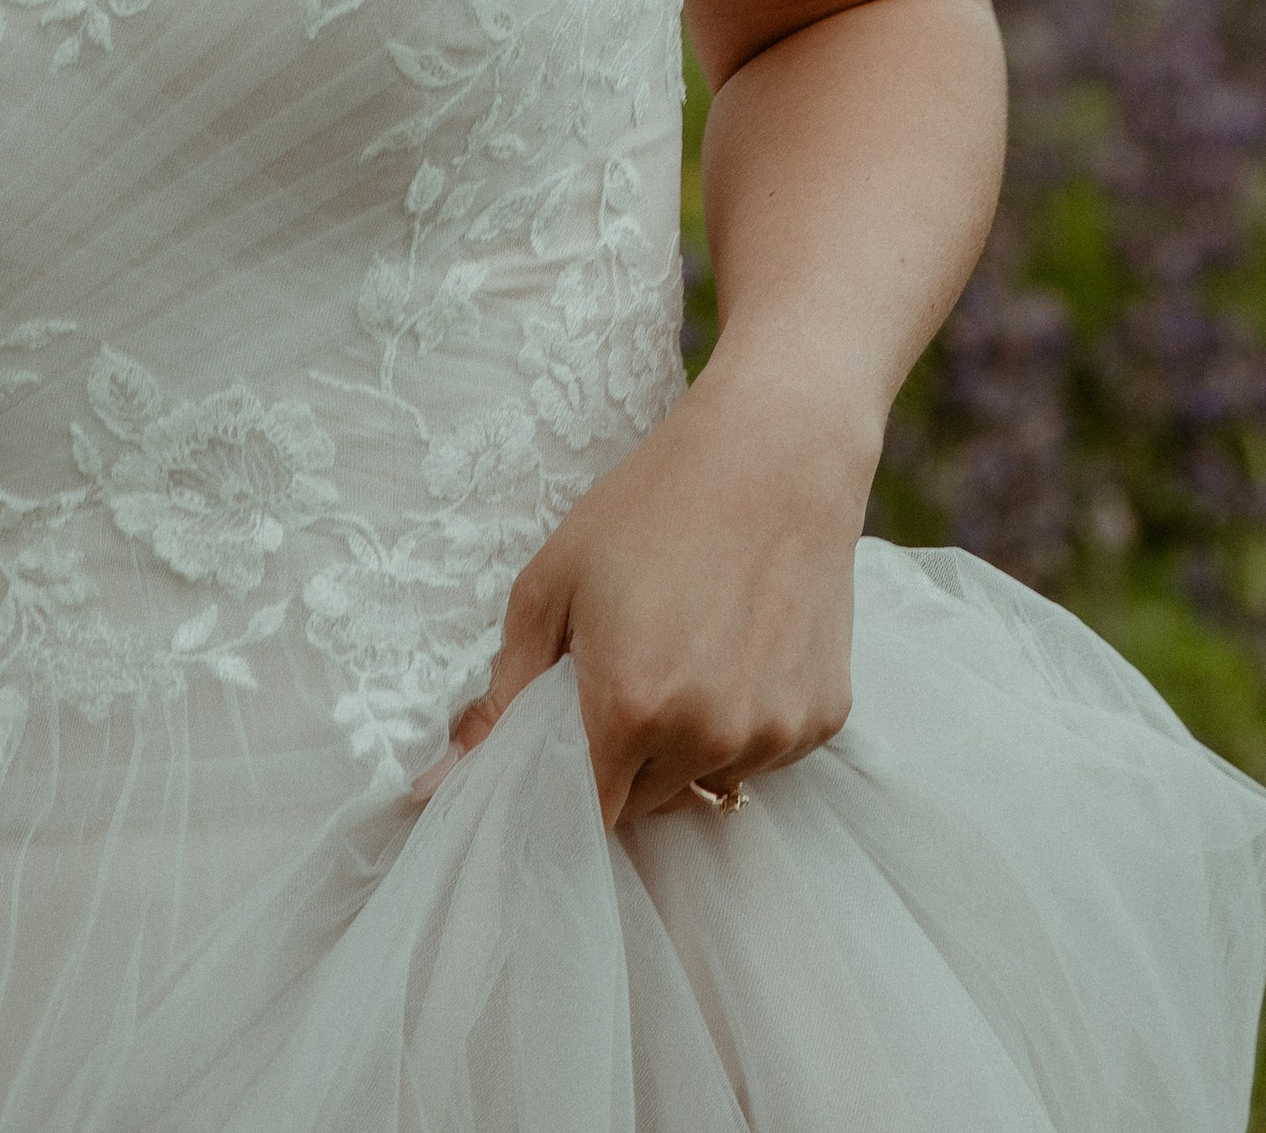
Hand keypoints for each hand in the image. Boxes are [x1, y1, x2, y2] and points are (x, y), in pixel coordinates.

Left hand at [425, 359, 869, 826]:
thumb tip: (444, 774)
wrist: (776, 451)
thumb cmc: (652, 503)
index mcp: (630, 707)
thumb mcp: (553, 580)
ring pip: (708, 780)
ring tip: (687, 648)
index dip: (569, 790)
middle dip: (624, 757)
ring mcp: (772, 733)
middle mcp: (707, 738)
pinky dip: (744, 719)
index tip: (564, 747)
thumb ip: (502, 688)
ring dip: (687, 743)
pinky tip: (739, 644)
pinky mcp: (821, 720)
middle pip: (647, 802)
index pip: (588, 815)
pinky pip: (764, 752)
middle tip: (626, 672)